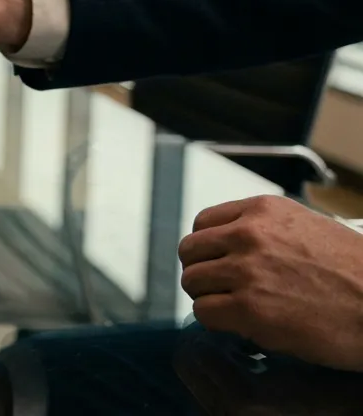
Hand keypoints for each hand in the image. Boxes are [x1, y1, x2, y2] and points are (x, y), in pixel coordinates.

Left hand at [179, 195, 362, 370]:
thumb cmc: (356, 273)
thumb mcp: (307, 229)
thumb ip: (264, 231)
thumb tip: (228, 246)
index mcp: (263, 210)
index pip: (203, 223)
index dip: (207, 248)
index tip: (217, 262)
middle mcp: (249, 234)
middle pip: (190, 252)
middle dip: (203, 272)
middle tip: (222, 289)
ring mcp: (246, 271)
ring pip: (193, 282)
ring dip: (210, 298)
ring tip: (236, 307)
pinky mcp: (249, 308)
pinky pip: (204, 313)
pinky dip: (217, 322)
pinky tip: (241, 324)